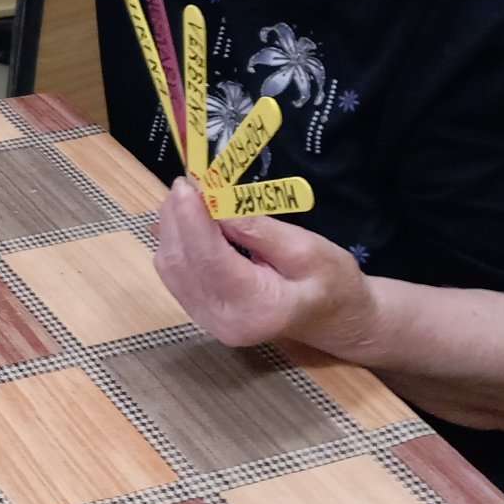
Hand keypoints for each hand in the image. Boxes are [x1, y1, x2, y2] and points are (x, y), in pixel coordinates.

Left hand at [152, 176, 378, 351]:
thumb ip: (258, 230)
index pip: (212, 262)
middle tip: (187, 182)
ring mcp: (208, 320)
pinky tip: (185, 219)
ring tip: (188, 197)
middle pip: (183, 264)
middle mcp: (226, 321)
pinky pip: (174, 273)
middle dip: (178, 218)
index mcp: (260, 308)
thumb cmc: (330, 281)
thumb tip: (216, 204)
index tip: (187, 185)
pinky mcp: (199, 311)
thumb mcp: (306, 248)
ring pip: (171, 267)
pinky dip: (174, 242)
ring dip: (173, 227)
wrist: (331, 316)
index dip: (192, 220)